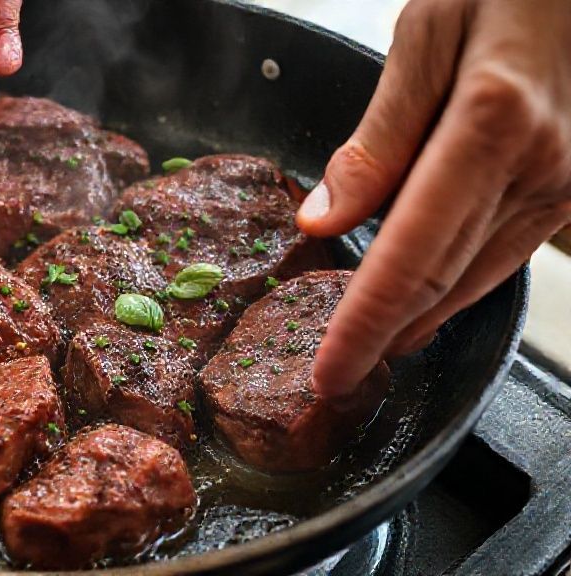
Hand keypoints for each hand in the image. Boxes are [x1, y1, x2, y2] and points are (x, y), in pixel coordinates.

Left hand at [297, 0, 570, 399]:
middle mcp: (539, 169)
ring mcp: (563, 185)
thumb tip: (325, 218)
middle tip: (331, 376)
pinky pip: (500, 256)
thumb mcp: (427, 35)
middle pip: (443, 284)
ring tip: (362, 351)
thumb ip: (379, 137)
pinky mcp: (568, 188)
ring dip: (414, 321)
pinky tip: (416, 303)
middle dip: (380, 339)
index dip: (364, 326)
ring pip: (475, 281)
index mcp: (491, 125)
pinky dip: (450, 287)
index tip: (328, 373)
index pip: (411, 256)